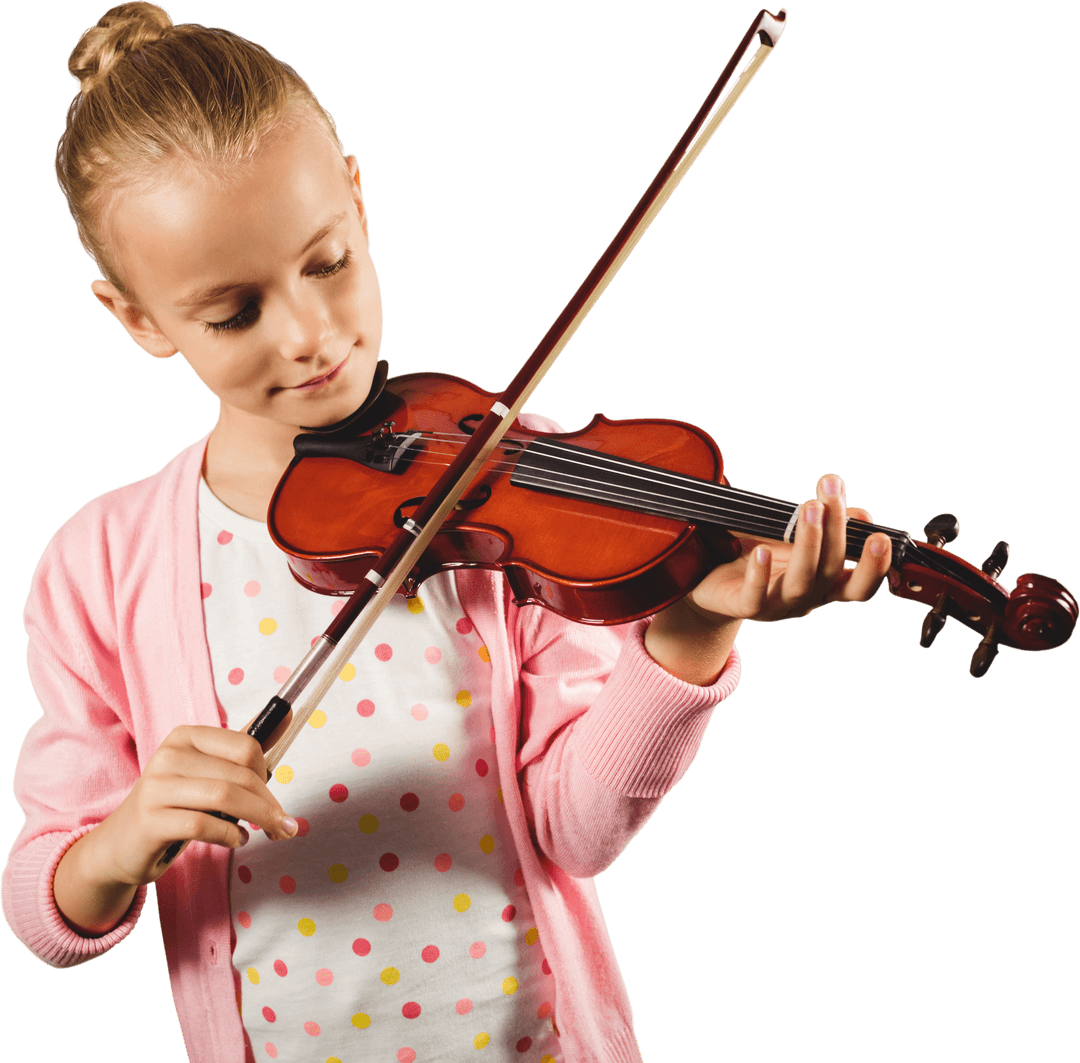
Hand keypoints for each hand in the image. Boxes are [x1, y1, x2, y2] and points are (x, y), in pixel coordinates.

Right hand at [87, 709, 296, 887]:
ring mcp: (156, 787)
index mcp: (187, 736)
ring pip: (225, 797)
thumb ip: (244, 748)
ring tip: (272, 832)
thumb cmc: (175, 804)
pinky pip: (204, 825)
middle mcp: (169, 755)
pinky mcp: (150, 820)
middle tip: (284, 824)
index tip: (270, 792)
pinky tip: (238, 840)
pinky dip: (231, 835)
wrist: (121, 844)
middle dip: (269, 802)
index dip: (266, 772)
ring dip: (259, 818)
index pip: (245, 746)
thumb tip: (287, 714)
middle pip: (239, 774)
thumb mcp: (208, 771)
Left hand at [687, 473, 891, 622]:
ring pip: (800, 583)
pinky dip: (760, 575)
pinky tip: (763, 551)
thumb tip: (860, 515)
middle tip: (831, 494)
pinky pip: (755, 597)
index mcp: (824, 585)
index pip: (860, 585)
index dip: (875, 568)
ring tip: (808, 509)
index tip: (881, 536)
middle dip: (836, 531)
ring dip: (808, 545)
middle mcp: (806, 599)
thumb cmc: (761, 557)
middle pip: (830, 572)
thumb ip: (827, 528)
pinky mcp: (743, 607)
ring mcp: (776, 606)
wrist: (713, 583)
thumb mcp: (795, 539)